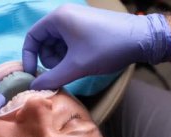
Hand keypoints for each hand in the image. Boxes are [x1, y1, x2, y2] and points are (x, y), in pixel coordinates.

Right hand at [22, 4, 170, 89]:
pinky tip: (82, 62)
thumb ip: (52, 77)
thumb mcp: (76, 66)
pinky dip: (70, 55)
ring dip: (61, 59)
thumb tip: (33, 87)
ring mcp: (76, 20)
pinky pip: (68, 43)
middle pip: (44, 42)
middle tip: (63, 71)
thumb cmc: (106, 48)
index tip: (33, 74)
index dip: (28, 57)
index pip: (32, 37)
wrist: (141, 39)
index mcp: (58, 18)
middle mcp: (64, 16)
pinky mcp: (85, 27)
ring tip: (76, 67)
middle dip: (49, 60)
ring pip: (56, 44)